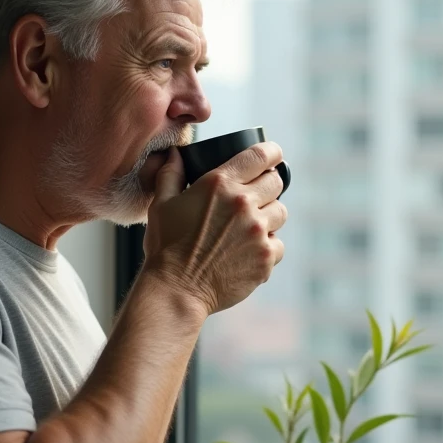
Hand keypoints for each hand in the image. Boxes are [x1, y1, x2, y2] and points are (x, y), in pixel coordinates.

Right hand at [140, 143, 287, 314]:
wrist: (176, 290)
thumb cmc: (166, 247)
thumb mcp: (161, 204)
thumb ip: (170, 174)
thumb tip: (175, 154)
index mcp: (220, 184)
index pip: (260, 155)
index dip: (271, 152)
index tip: (273, 155)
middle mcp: (244, 204)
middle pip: (276, 183)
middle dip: (268, 184)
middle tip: (255, 195)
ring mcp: (258, 232)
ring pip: (280, 212)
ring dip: (269, 216)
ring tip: (250, 226)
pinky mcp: (266, 257)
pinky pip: (278, 244)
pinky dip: (267, 247)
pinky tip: (247, 251)